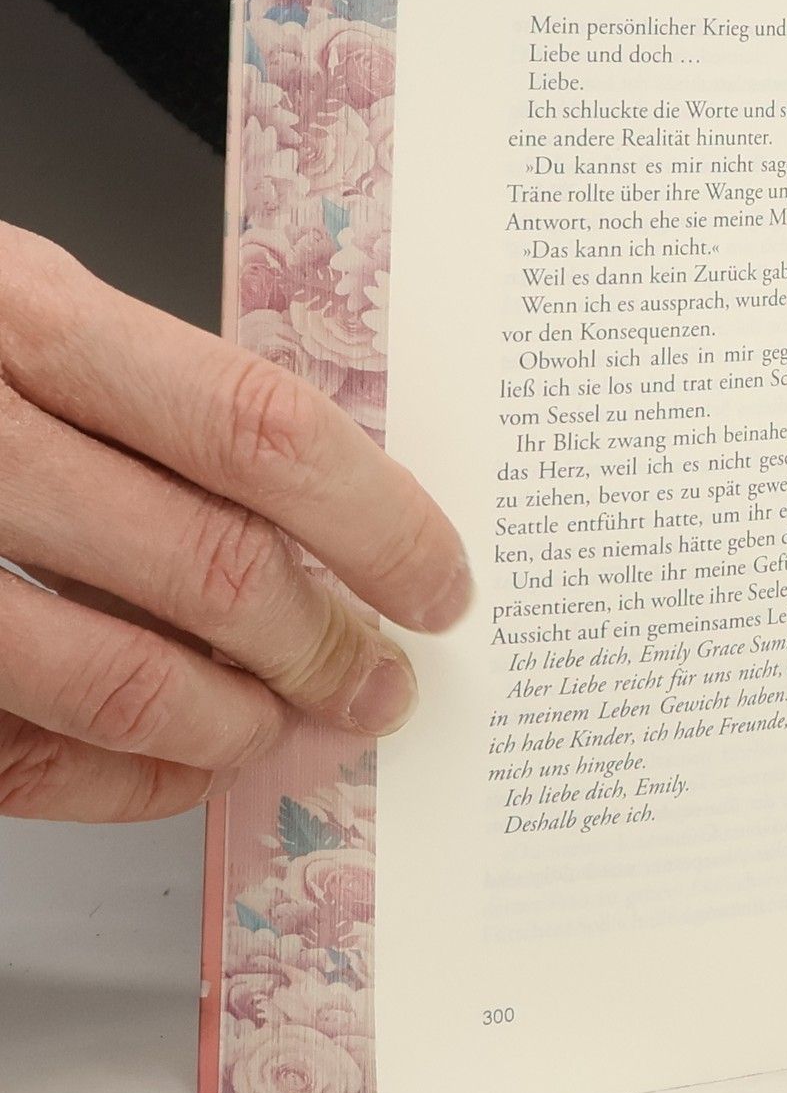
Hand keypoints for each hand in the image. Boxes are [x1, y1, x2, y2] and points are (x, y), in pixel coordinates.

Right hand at [0, 222, 469, 820]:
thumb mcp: (20, 310)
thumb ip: (154, 394)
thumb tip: (338, 513)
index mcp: (21, 314)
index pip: (259, 430)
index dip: (378, 523)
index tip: (438, 583)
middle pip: (212, 568)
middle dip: (328, 646)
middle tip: (379, 678)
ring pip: (118, 681)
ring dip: (237, 724)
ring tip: (288, 724)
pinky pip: (18, 759)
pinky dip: (125, 782)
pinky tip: (181, 767)